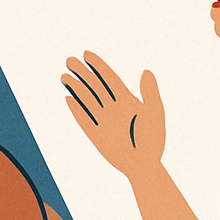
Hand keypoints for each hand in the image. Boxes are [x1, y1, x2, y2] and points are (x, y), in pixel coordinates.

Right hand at [62, 52, 165, 174]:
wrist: (144, 165)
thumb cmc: (153, 140)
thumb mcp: (155, 113)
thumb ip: (150, 92)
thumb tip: (146, 71)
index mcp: (127, 100)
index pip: (108, 78)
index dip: (98, 65)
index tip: (86, 54)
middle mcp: (113, 108)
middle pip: (94, 86)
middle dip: (82, 72)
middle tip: (69, 60)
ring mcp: (103, 121)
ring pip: (86, 100)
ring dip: (76, 88)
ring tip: (64, 76)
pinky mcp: (95, 135)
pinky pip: (83, 119)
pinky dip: (76, 109)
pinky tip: (68, 98)